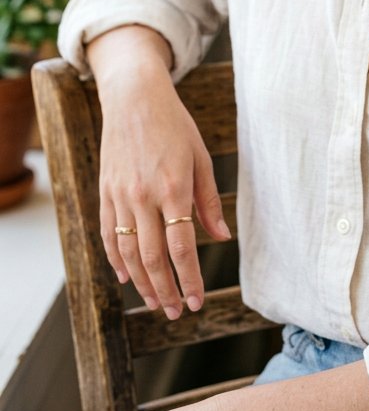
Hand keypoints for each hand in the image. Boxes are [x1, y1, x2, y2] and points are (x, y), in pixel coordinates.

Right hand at [89, 27, 230, 318]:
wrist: (134, 97)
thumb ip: (209, 201)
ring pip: (129, 253)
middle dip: (166, 290)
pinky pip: (108, 235)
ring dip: (142, 283)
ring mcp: (120, 196)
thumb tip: (221, 237)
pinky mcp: (105, 192)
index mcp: (174, 187)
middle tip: (176, 313)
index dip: (189, 279)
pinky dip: (116, 260)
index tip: (197, 302)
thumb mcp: (201, 157)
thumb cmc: (174, 125)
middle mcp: (144, 196)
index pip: (181, 247)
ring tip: (155, 302)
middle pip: (153, 258)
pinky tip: (126, 277)